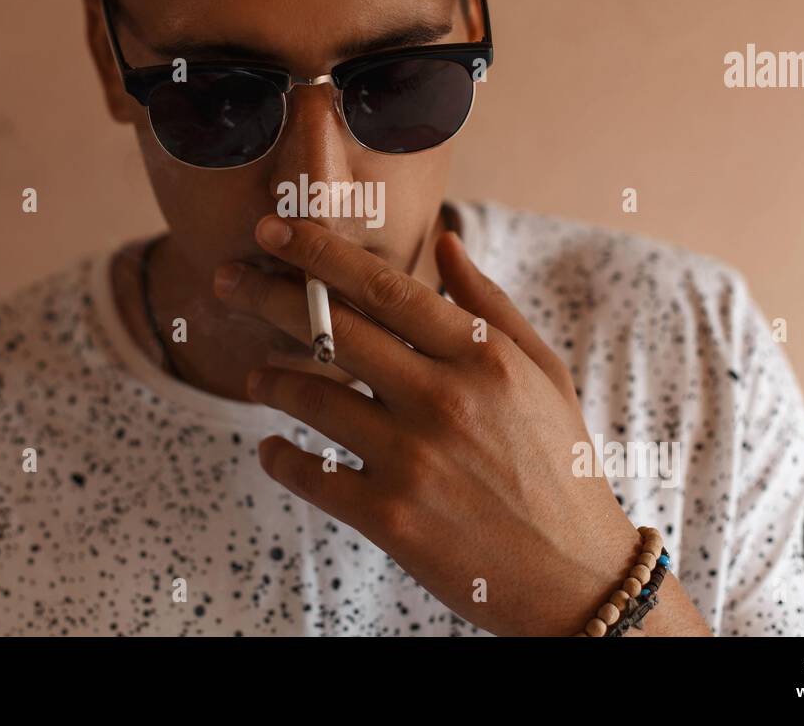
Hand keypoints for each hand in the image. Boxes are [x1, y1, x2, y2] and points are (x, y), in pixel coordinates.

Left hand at [212, 214, 648, 635]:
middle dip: (268, 295)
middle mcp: (443, 400)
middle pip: (332, 330)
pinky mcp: (390, 517)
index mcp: (481, 357)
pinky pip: (309, 474)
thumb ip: (490, 305)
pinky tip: (273, 448)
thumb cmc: (559, 465)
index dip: (320, 251)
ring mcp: (413, 459)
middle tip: (227, 279)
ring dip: (271, 380)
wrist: (576, 576)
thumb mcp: (544, 372)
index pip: (384, 286)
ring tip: (260, 376)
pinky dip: (280, 456)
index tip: (274, 227)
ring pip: (310, 398)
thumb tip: (445, 241)